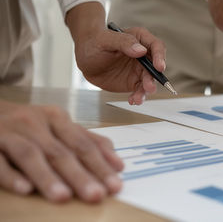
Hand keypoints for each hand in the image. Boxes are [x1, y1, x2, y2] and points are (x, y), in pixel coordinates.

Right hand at [0, 100, 123, 202]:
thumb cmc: (30, 125)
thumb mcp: (59, 127)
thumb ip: (87, 142)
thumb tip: (118, 163)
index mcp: (57, 118)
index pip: (83, 144)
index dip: (100, 164)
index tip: (116, 185)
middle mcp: (35, 122)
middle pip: (61, 151)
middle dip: (80, 175)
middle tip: (96, 195)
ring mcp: (9, 132)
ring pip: (31, 154)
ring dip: (48, 176)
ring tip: (64, 196)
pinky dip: (12, 175)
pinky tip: (25, 189)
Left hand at [66, 2, 165, 104]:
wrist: (85, 56)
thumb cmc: (94, 42)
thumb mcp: (105, 40)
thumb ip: (123, 42)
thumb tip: (140, 50)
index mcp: (140, 39)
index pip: (156, 46)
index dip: (160, 57)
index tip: (159, 67)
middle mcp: (143, 55)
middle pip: (155, 67)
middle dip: (153, 78)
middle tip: (148, 86)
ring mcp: (139, 69)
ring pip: (149, 81)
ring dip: (146, 90)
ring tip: (138, 98)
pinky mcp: (133, 81)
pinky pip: (140, 90)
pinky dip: (138, 96)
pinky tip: (132, 100)